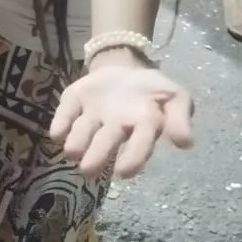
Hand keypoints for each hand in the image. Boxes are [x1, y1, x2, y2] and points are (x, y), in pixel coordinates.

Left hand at [49, 59, 192, 180]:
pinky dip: (61, 121)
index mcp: (142, 126)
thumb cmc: (153, 90)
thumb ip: (180, 117)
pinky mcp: (74, 101)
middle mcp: (115, 127)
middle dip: (97, 156)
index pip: (140, 144)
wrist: (127, 68)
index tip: (124, 173)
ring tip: (72, 151)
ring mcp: (92, 115)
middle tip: (87, 170)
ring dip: (77, 141)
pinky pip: (66, 112)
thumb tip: (185, 143)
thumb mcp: (176, 96)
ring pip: (83, 131)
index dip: (133, 157)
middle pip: (105, 142)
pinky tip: (56, 133)